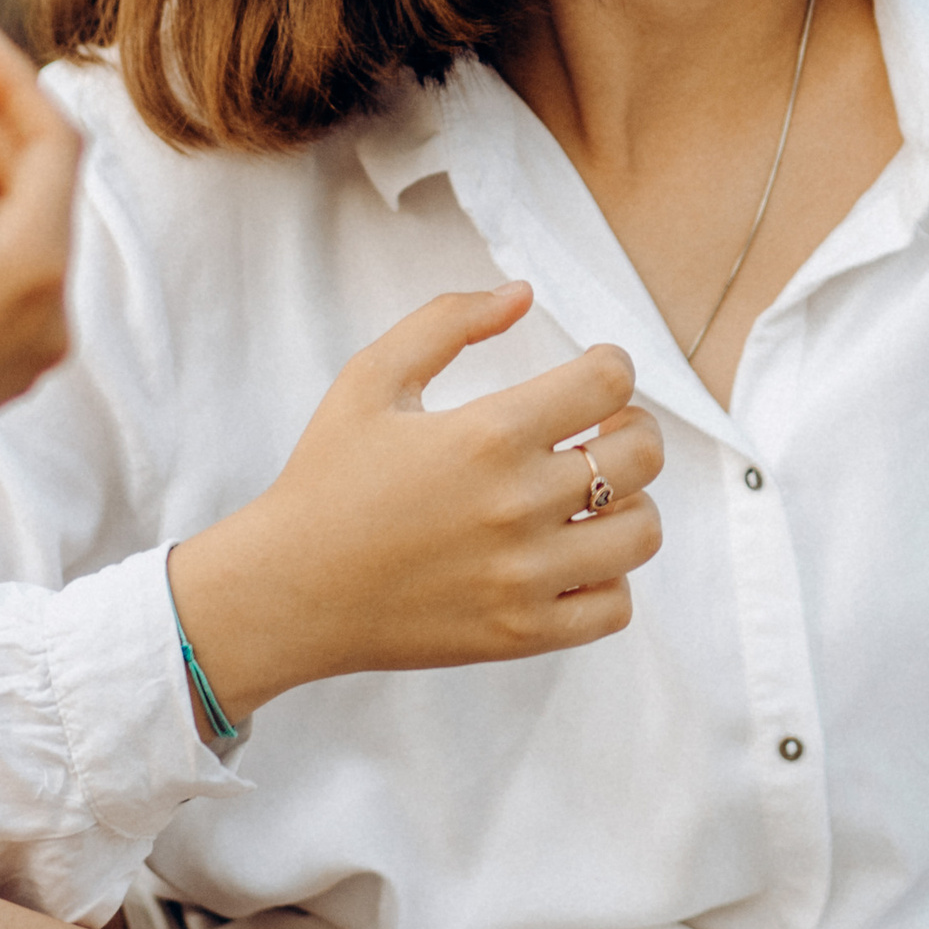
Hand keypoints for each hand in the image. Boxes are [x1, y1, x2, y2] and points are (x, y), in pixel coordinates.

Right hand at [168, 290, 662, 722]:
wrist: (284, 591)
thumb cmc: (326, 479)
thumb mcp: (371, 378)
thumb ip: (448, 322)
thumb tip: (522, 294)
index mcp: (488, 433)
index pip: (609, 381)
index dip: (612, 367)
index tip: (594, 376)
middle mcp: (517, 504)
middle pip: (643, 454)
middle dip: (631, 429)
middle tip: (600, 432)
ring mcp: (524, 577)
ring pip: (642, 532)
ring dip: (629, 504)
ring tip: (592, 497)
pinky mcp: (521, 633)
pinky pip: (614, 607)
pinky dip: (609, 578)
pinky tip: (573, 556)